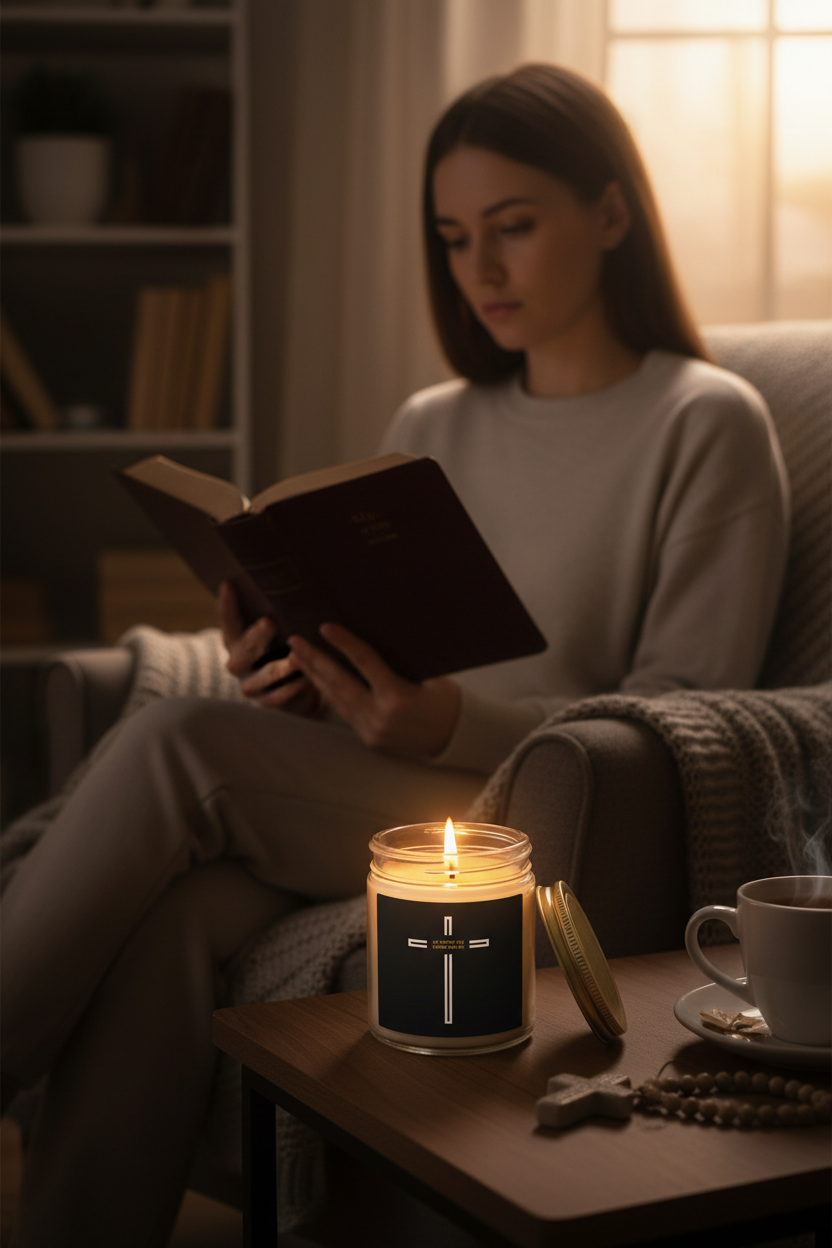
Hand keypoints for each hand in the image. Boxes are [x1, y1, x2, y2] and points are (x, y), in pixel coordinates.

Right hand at [218, 582, 321, 715]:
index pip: (228, 621)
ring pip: (261, 678)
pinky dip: (292, 690)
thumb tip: (292, 578)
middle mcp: (240, 663)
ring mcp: (252, 685)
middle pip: (242, 651)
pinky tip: (307, 681)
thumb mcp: (286, 628)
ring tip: (297, 658)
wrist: (305, 686)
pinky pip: (277, 699)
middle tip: (270, 621)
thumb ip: (282, 612)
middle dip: (256, 636)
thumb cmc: (292, 646)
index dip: (227, 605)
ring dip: (279, 667)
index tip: (228, 583)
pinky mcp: (269, 704)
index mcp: (239, 641)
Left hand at [288, 622, 460, 758]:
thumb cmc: (444, 699)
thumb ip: (397, 661)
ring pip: (336, 699)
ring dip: (315, 676)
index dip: (343, 643)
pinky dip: (330, 694)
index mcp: (398, 697)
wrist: (455, 737)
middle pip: (339, 683)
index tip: (324, 627)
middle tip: (295, 641)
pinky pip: (344, 712)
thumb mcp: (426, 675)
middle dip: (314, 660)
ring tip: (298, 657)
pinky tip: (318, 679)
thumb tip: (370, 634)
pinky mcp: (368, 739)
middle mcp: (381, 717)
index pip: (364, 663)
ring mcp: (372, 731)